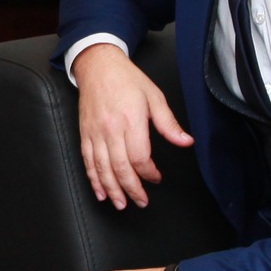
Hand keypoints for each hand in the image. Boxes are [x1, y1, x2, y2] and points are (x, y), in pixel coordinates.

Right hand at [73, 43, 192, 208]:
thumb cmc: (127, 80)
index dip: (149, 173)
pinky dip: (93, 179)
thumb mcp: (155, 97)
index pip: (139, 157)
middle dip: (131, 189)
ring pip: (102, 168)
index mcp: (130, 120)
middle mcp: (110, 129)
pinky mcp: (85, 134)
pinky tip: (100, 191)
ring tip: (121, 204)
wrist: (98, 66)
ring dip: (112, 189)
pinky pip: (88, 161)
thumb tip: (186, 141)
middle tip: (141, 201)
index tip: (156, 177)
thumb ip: (168, 123)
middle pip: (120, 167)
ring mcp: (95, 133)